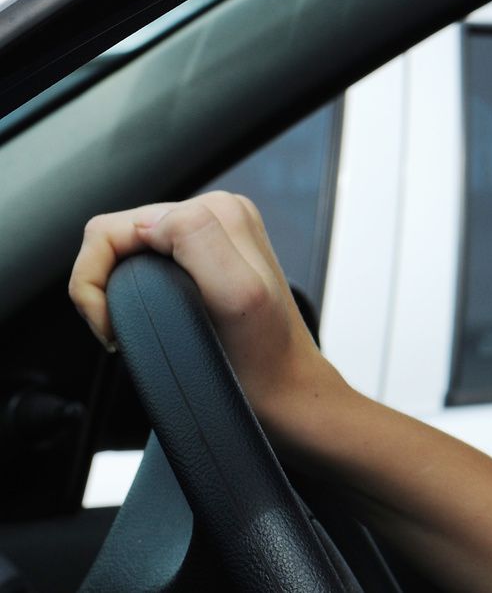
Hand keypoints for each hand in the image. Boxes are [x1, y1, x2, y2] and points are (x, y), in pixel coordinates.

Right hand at [67, 193, 346, 424]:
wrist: (285, 387)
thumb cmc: (261, 359)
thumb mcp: (236, 293)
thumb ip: (197, 239)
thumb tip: (151, 222)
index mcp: (220, 212)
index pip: (114, 228)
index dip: (97, 282)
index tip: (116, 330)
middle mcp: (217, 212)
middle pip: (116, 235)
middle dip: (104, 285)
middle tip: (122, 332)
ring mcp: (210, 233)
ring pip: (123, 249)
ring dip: (117, 290)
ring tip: (137, 326)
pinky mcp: (202, 254)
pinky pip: (140, 260)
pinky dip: (131, 290)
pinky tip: (152, 316)